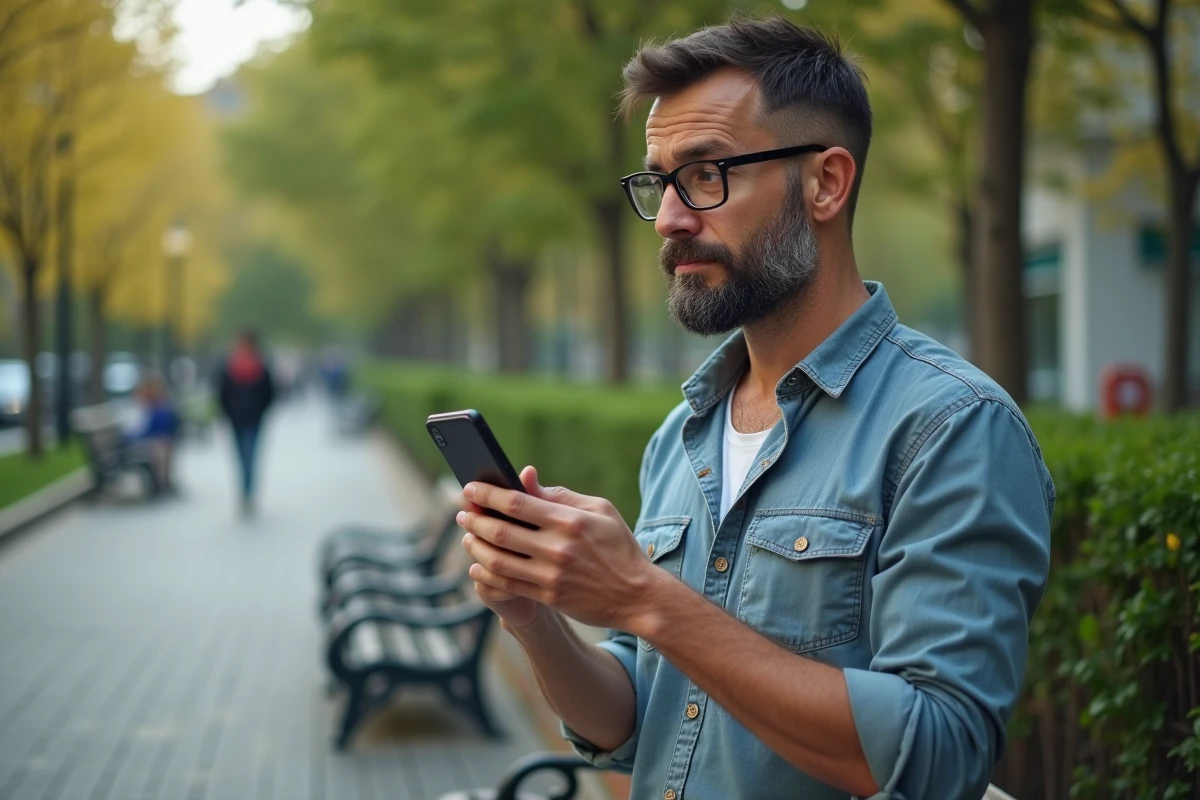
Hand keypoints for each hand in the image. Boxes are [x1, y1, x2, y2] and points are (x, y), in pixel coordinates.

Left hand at [458, 466, 655, 630]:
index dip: (488, 494)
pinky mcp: (548, 596)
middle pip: (501, 530)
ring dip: (475, 546)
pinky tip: (477, 566)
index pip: (517, 503)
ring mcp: (551, 575)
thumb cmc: (619, 547)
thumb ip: (560, 496)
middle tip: (462, 513)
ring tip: (467, 536)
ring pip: (497, 559)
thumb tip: (526, 480)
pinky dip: (485, 574)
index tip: (470, 488)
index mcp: (569, 520)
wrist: (638, 595)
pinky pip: (506, 584)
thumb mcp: (600, 511)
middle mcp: (557, 548)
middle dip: (474, 519)